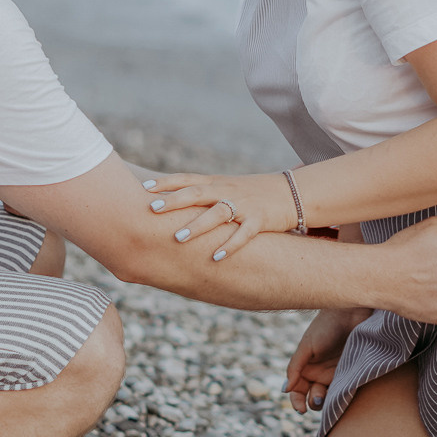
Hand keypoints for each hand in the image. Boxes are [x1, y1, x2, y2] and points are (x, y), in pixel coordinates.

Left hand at [142, 170, 295, 261]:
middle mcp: (228, 191)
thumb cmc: (254, 193)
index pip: (187, 179)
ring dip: (197, 226)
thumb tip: (173, 203)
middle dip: (174, 201)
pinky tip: (216, 257)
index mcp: (217, 182)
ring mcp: (244, 205)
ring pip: (217, 213)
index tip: (143, 189)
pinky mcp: (260, 220)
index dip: (166, 183)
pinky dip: (230, 245)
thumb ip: (203, 193)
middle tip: (152, 209)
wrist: (293, 193)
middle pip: (197, 193)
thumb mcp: (227, 187)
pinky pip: (244, 234)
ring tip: (178, 238)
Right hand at [286, 307, 371, 413]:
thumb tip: (285, 390)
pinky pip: (344, 390)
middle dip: (313, 402)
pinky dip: (340, 396)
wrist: (351, 313)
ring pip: (328, 397)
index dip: (296, 402)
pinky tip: (340, 393)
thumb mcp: (307, 346)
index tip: (300, 409)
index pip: (296, 391)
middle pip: (312, 398)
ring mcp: (335, 374)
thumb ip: (295, 368)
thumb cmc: (326, 326)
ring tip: (328, 396)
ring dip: (326, 402)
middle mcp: (318, 373)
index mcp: (304, 367)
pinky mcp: (351, 373)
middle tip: (318, 399)